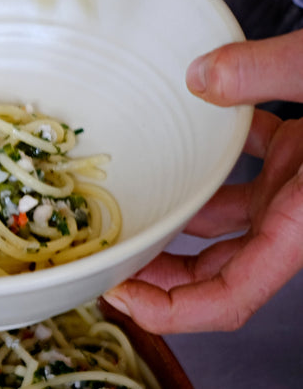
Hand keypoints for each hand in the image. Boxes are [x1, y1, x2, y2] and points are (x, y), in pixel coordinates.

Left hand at [104, 29, 302, 332]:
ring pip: (225, 224)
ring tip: (125, 203)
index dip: (170, 314)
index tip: (117, 296)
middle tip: (105, 253)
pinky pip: (249, 169)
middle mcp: (301, 217)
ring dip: (176, 219)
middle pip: (215, 272)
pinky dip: (215, 159)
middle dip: (158, 273)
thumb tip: (201, 75)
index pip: (230, 301)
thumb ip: (269, 74)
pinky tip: (187, 128)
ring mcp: (302, 188)